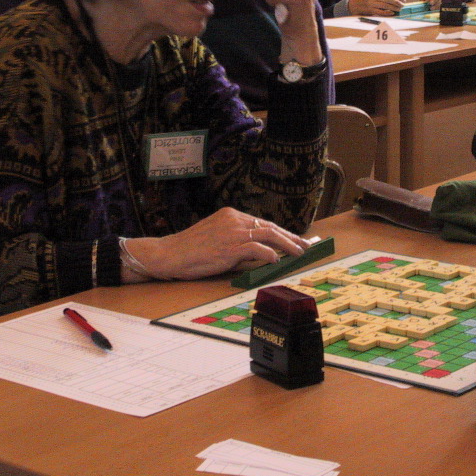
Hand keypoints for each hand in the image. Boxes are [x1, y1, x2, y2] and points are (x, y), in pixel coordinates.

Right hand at [125, 208, 309, 279]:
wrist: (169, 254)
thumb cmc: (190, 250)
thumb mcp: (216, 238)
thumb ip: (237, 240)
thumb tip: (262, 252)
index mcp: (231, 215)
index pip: (262, 222)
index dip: (281, 231)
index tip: (294, 239)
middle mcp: (234, 219)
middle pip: (269, 226)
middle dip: (290, 236)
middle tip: (305, 245)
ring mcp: (232, 232)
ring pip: (268, 234)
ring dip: (287, 244)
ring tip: (299, 253)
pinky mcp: (229, 246)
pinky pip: (257, 248)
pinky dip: (270, 254)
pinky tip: (277, 260)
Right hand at [349, 0, 405, 16]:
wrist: (355, 4)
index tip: (403, 0)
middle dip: (397, 2)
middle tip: (402, 5)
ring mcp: (371, 3)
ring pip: (385, 5)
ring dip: (393, 7)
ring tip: (398, 9)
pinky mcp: (370, 10)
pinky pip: (380, 11)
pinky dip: (387, 12)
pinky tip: (392, 13)